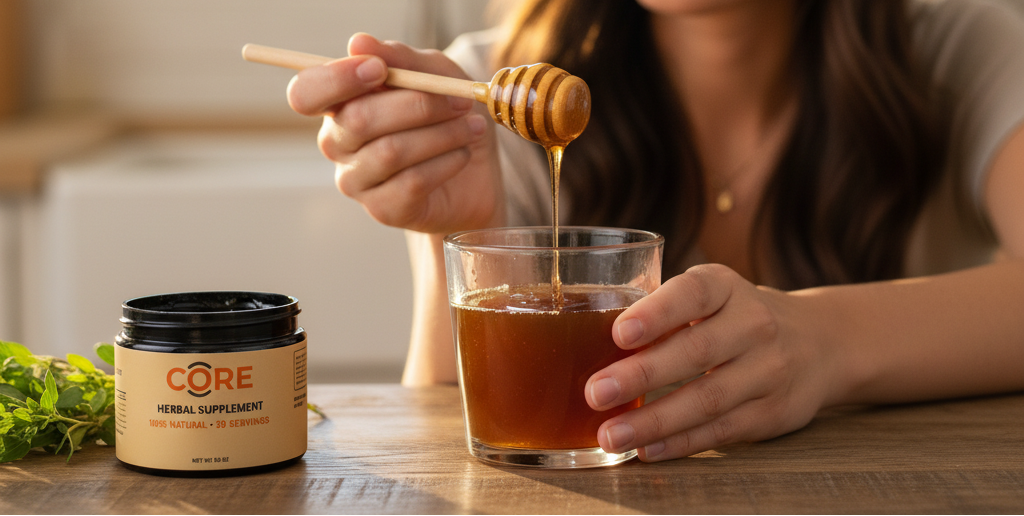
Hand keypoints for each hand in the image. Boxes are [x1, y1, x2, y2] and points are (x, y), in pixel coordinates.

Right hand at [286, 33, 504, 233]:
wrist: (478, 173)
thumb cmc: (448, 117)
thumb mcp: (436, 75)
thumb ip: (401, 60)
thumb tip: (358, 43)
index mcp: (339, 104)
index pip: (306, 93)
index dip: (336, 80)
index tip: (378, 69)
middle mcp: (337, 144)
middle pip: (357, 120)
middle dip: (416, 105)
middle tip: (460, 101)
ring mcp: (356, 181)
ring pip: (389, 152)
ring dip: (441, 134)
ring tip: (473, 127)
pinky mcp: (383, 209)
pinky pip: (411, 183)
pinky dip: (446, 163)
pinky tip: (463, 154)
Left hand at [585, 264, 840, 461]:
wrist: (819, 343)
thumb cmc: (735, 317)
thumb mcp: (710, 296)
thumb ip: (661, 312)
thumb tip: (583, 341)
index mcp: (726, 287)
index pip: (692, 294)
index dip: (656, 313)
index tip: (619, 333)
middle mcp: (753, 324)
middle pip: (695, 352)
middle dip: (641, 375)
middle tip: (595, 392)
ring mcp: (768, 370)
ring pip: (707, 399)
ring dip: (654, 421)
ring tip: (610, 434)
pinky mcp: (772, 412)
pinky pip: (721, 430)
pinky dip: (680, 443)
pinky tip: (646, 449)